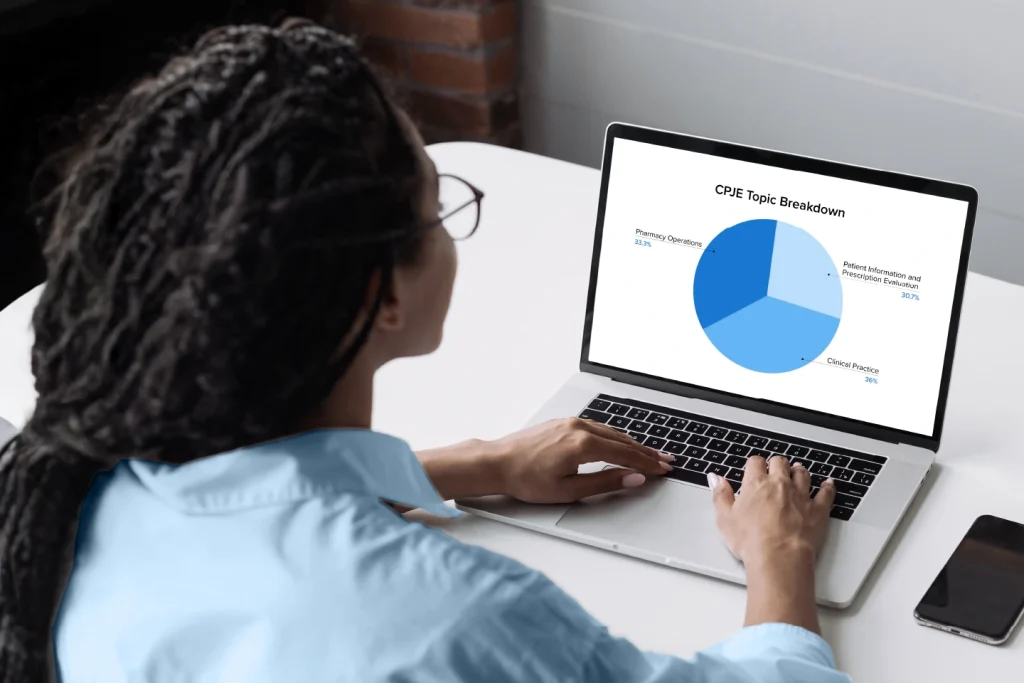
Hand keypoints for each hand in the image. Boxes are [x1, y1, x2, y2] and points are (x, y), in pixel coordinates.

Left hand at [490, 418, 673, 502]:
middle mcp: (579, 428)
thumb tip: (632, 478)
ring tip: (648, 453)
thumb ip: (605, 482)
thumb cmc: (526, 478)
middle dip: (646, 452)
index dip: (647, 463)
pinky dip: (614, 436)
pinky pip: (597, 427)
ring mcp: (571, 422)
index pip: (626, 454)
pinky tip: (619, 441)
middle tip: (665, 460)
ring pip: (611, 432)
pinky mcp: (563, 422)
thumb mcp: (569, 489)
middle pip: (622, 440)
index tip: (663, 469)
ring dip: (631, 443)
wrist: (497, 462)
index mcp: (583, 445)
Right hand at [709, 456, 834, 564]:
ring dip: (799, 471)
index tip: (754, 469)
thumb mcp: (724, 518)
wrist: (779, 557)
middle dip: (777, 464)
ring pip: (802, 474)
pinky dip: (827, 487)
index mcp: (756, 484)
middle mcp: (780, 485)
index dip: (754, 464)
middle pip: (780, 462)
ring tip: (797, 471)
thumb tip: (715, 478)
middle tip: (774, 469)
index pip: (755, 462)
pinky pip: (826, 492)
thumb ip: (720, 495)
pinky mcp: (818, 510)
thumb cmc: (751, 540)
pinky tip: (828, 484)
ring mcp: (801, 496)